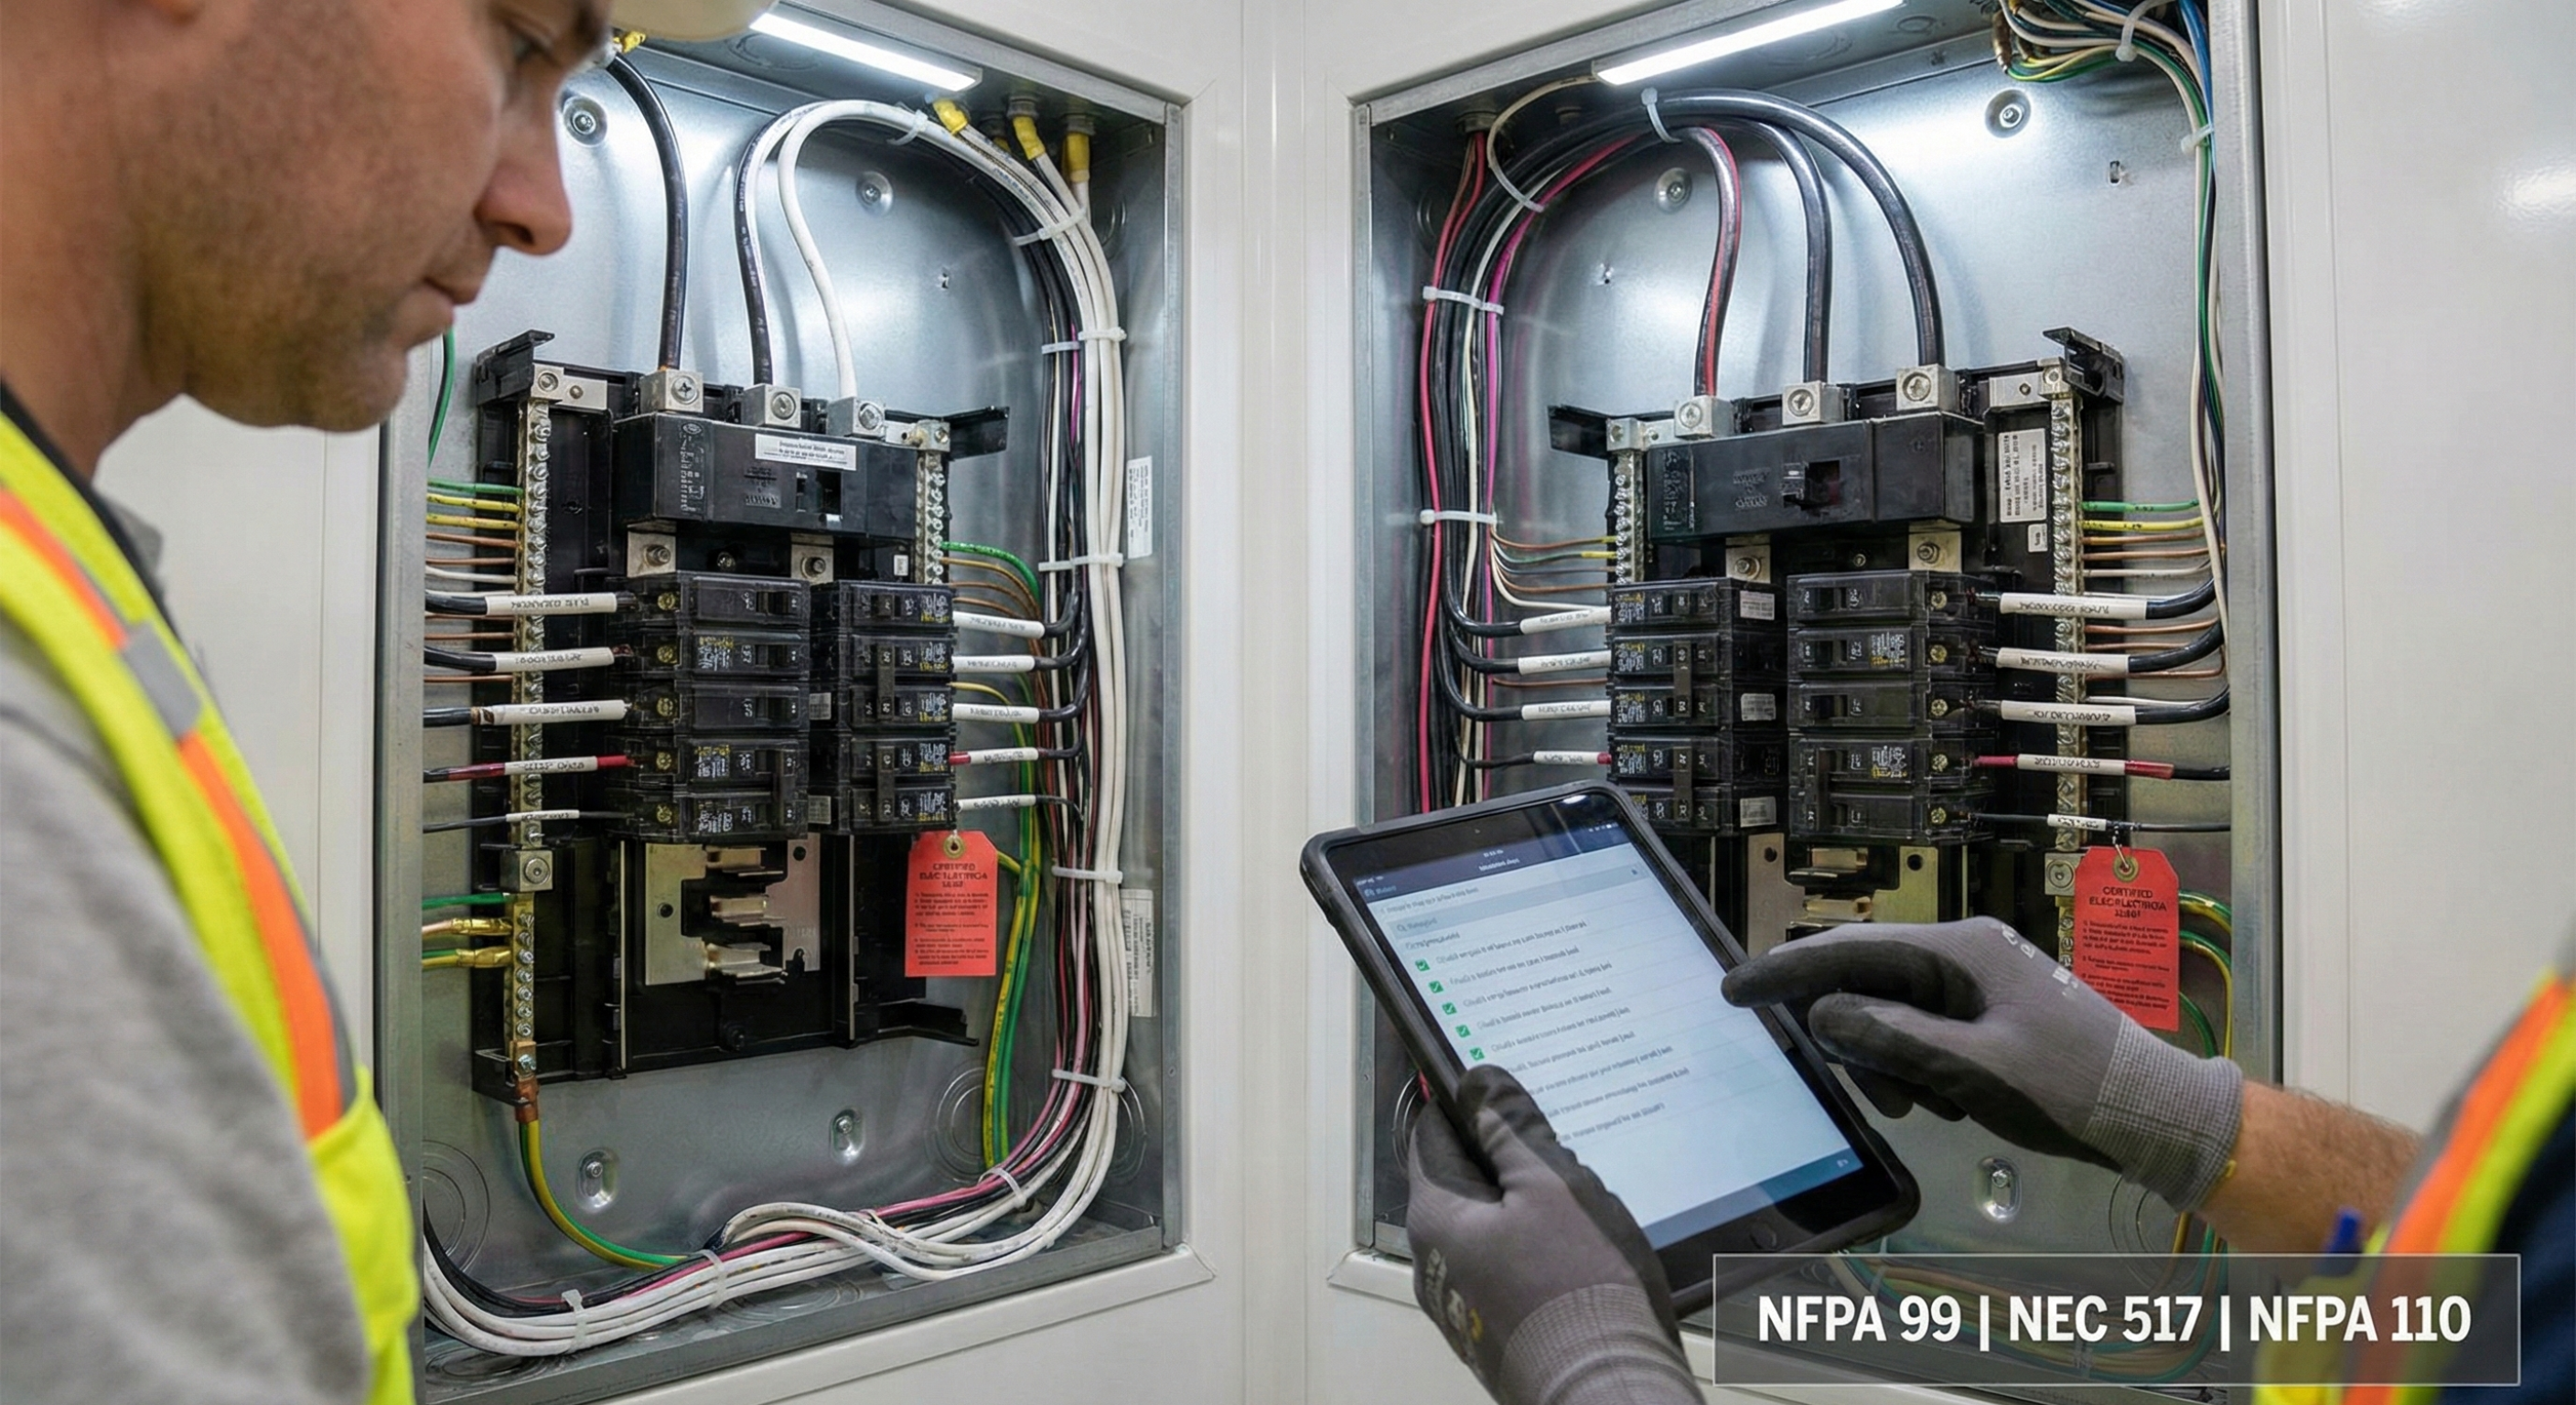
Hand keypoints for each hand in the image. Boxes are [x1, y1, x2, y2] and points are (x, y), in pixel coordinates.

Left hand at [1406, 1065, 1697, 1404]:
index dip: (1459, 1105)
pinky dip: (1530, 1250)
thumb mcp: (1551, 1186)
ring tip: (1575, 1200)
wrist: (1605, 1387)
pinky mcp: (1491, 1331)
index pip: (1430, 1137)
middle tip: (1551, 1144)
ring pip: (1485, 1230)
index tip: (1489, 1088)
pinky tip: (1575, 1249)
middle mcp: (1434, 1263)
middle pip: (1458, 1185)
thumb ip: (1510, 1130)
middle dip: (1501, 1159)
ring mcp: (1461, 1302)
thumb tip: (1478, 1083)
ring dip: (1521, 1208)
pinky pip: (1503, 1270)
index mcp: (1436, 1218)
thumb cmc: (1577, 1287)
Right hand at [1721, 918, 2242, 1211]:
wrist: (2153, 1112)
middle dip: (1849, 1034)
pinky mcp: (1991, 1009)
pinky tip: (1943, 1102)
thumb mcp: (1973, 1072)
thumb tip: (1823, 1013)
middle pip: (1865, 976)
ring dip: (1887, 1058)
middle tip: (1872, 1095)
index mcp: (1958, 952)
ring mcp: (1979, 979)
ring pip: (1892, 1007)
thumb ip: (1892, 1037)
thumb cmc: (2070, 1090)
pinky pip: (1924, 1025)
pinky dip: (1916, 1063)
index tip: (1733, 991)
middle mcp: (1963, 953)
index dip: (1785, 971)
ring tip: (1922, 1108)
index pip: (1848, 949)